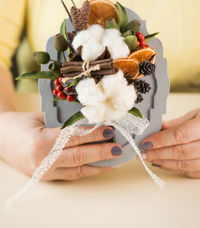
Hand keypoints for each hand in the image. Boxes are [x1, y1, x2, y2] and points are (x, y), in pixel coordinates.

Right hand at [0, 112, 121, 180]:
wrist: (0, 137)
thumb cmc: (21, 124)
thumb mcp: (42, 118)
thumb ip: (65, 122)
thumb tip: (92, 122)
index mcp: (40, 141)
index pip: (74, 137)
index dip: (94, 134)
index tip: (109, 130)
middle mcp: (42, 159)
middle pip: (79, 155)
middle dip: (101, 151)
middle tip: (118, 147)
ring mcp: (43, 171)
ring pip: (77, 169)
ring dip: (98, 164)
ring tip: (114, 159)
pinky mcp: (45, 177)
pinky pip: (71, 175)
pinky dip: (87, 171)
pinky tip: (100, 166)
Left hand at [140, 108, 199, 177]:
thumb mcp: (196, 115)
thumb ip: (176, 124)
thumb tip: (156, 128)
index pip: (180, 135)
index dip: (161, 140)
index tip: (146, 142)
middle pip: (180, 152)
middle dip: (158, 153)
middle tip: (142, 152)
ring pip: (185, 165)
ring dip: (164, 162)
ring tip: (149, 158)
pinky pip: (191, 172)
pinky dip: (175, 168)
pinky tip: (163, 163)